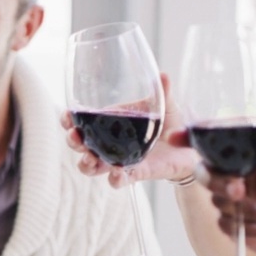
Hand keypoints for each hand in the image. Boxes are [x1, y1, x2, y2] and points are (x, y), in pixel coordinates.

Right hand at [62, 73, 199, 186]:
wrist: (188, 146)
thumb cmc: (172, 122)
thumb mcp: (166, 105)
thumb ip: (163, 92)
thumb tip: (163, 75)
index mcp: (110, 122)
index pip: (82, 121)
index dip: (69, 120)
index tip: (66, 117)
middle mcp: (109, 143)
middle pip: (81, 145)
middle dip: (74, 142)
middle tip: (76, 137)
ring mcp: (119, 159)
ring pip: (92, 166)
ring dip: (86, 164)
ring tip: (90, 159)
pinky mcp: (135, 173)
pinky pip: (119, 180)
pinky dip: (114, 179)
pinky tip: (116, 173)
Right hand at [175, 124, 255, 255]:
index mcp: (246, 156)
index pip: (214, 144)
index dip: (191, 138)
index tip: (176, 137)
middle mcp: (233, 175)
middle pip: (205, 174)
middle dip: (218, 182)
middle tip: (240, 190)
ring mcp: (230, 201)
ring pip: (220, 202)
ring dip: (249, 210)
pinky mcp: (232, 225)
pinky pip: (228, 225)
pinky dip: (250, 227)